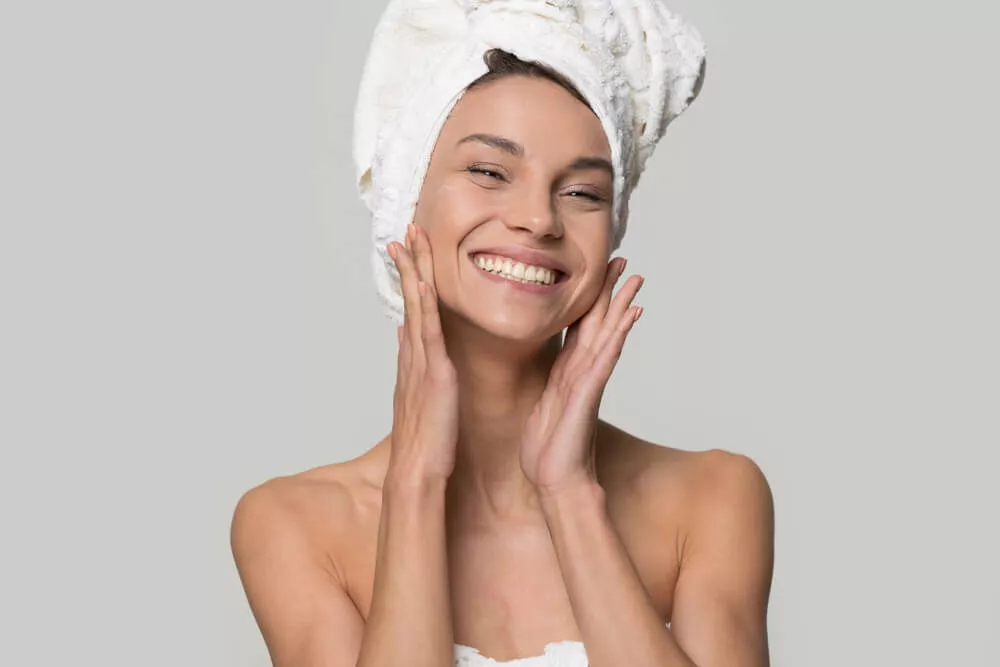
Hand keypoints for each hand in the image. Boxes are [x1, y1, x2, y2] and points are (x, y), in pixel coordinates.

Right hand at [386, 223, 459, 483]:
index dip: (409, 283)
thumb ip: (414, 369)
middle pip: (410, 301)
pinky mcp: (433, 372)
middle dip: (407, 266)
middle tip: (404, 233)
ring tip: (408, 240)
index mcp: (415, 364)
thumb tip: (407, 340)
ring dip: (413, 271)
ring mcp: (421, 362)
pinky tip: (423, 280)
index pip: (412, 313)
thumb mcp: (421, 401)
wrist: (418, 473)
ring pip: (416, 307)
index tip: (407, 256)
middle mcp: (413, 357)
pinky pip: (428, 330)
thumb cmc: (427, 445)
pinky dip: (424, 303)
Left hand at [519, 257, 642, 492]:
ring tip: (636, 280)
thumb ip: (551, 386)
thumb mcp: (544, 406)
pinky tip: (629, 316)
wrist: (555, 479)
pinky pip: (606, 357)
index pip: (582, 327)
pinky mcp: (589, 392)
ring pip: (608, 334)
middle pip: (600, 323)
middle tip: (625, 262)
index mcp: (568, 371)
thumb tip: (551, 378)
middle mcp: (582, 371)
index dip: (590, 300)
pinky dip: (618, 335)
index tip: (600, 273)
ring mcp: (589, 380)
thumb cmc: (548, 449)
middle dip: (612, 292)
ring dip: (622, 306)